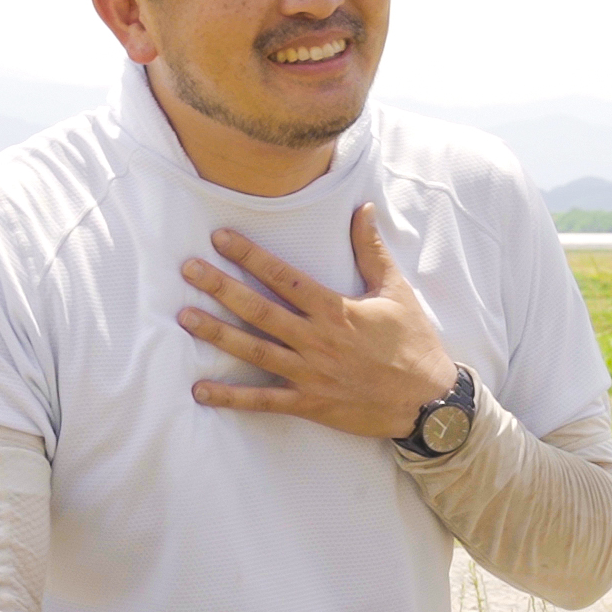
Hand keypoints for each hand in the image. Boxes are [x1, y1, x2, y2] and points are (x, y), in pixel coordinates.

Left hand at [175, 203, 454, 438]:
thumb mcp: (396, 292)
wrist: (427, 401)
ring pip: (254, 351)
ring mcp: (310, 373)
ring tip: (185, 317)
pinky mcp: (309, 403)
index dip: (251, 255)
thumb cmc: (412, 343)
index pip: (284, 277)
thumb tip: (363, 209)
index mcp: (335, 310)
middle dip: (221, 288)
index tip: (221, 237)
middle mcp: (316, 340)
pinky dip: (231, 397)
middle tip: (188, 270)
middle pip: (259, 310)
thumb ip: (372, 251)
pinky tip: (201, 391)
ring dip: (217, 334)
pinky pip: (263, 401)